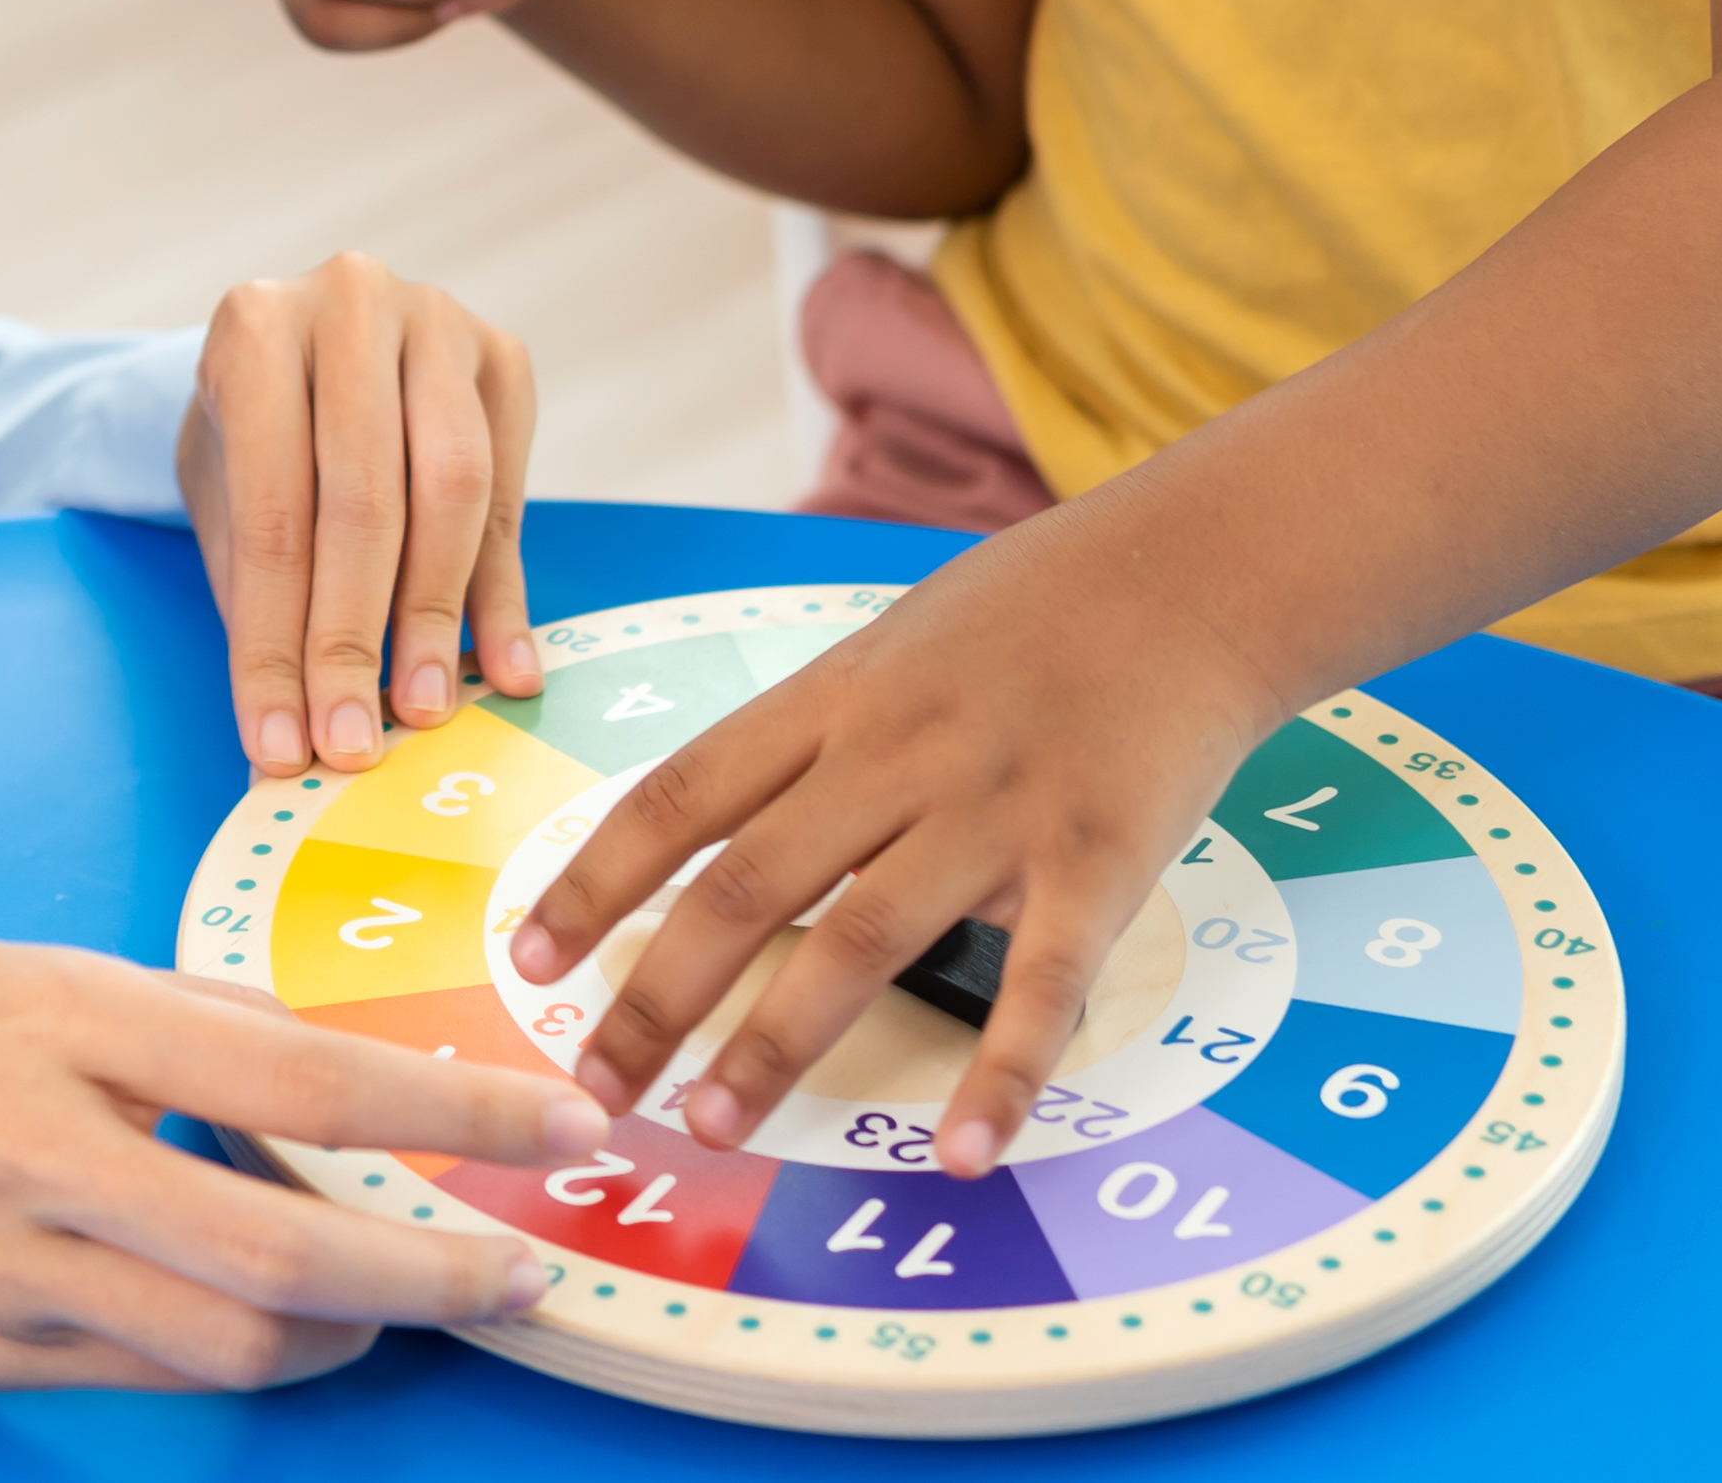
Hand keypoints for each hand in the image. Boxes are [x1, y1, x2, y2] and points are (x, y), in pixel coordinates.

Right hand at [0, 947, 602, 1389]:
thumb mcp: (32, 977)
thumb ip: (185, 1024)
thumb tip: (335, 1071)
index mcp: (69, 1022)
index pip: (305, 1071)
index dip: (452, 1111)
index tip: (559, 1125)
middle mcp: (45, 1147)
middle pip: (285, 1242)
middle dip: (432, 1271)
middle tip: (524, 1276)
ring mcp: (8, 1264)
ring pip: (227, 1337)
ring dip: (344, 1331)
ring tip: (401, 1303)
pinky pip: (146, 1374)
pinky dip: (238, 1360)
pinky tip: (285, 1332)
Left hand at [177, 252, 544, 776]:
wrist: (305, 342)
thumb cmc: (254, 434)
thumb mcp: (225, 497)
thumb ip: (256, 600)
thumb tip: (284, 748)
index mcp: (254, 327)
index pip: (272, 511)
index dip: (276, 640)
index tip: (281, 744)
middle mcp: (349, 302)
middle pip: (365, 499)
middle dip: (355, 637)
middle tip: (354, 739)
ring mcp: (436, 320)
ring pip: (452, 488)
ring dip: (437, 615)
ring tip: (426, 708)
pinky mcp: (503, 356)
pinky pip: (511, 491)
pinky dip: (505, 591)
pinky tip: (508, 668)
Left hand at [500, 518, 1281, 1176]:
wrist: (1191, 571)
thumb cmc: (1032, 614)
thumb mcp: (891, 647)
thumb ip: (813, 741)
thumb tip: (716, 833)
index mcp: (833, 699)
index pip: (681, 794)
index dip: (595, 879)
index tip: (530, 956)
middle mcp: (896, 754)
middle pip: (745, 883)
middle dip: (655, 994)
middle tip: (595, 1082)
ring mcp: (996, 809)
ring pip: (860, 938)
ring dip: (775, 1044)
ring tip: (712, 1126)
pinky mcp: (1097, 861)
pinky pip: (1041, 985)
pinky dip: (999, 1076)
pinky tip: (959, 1150)